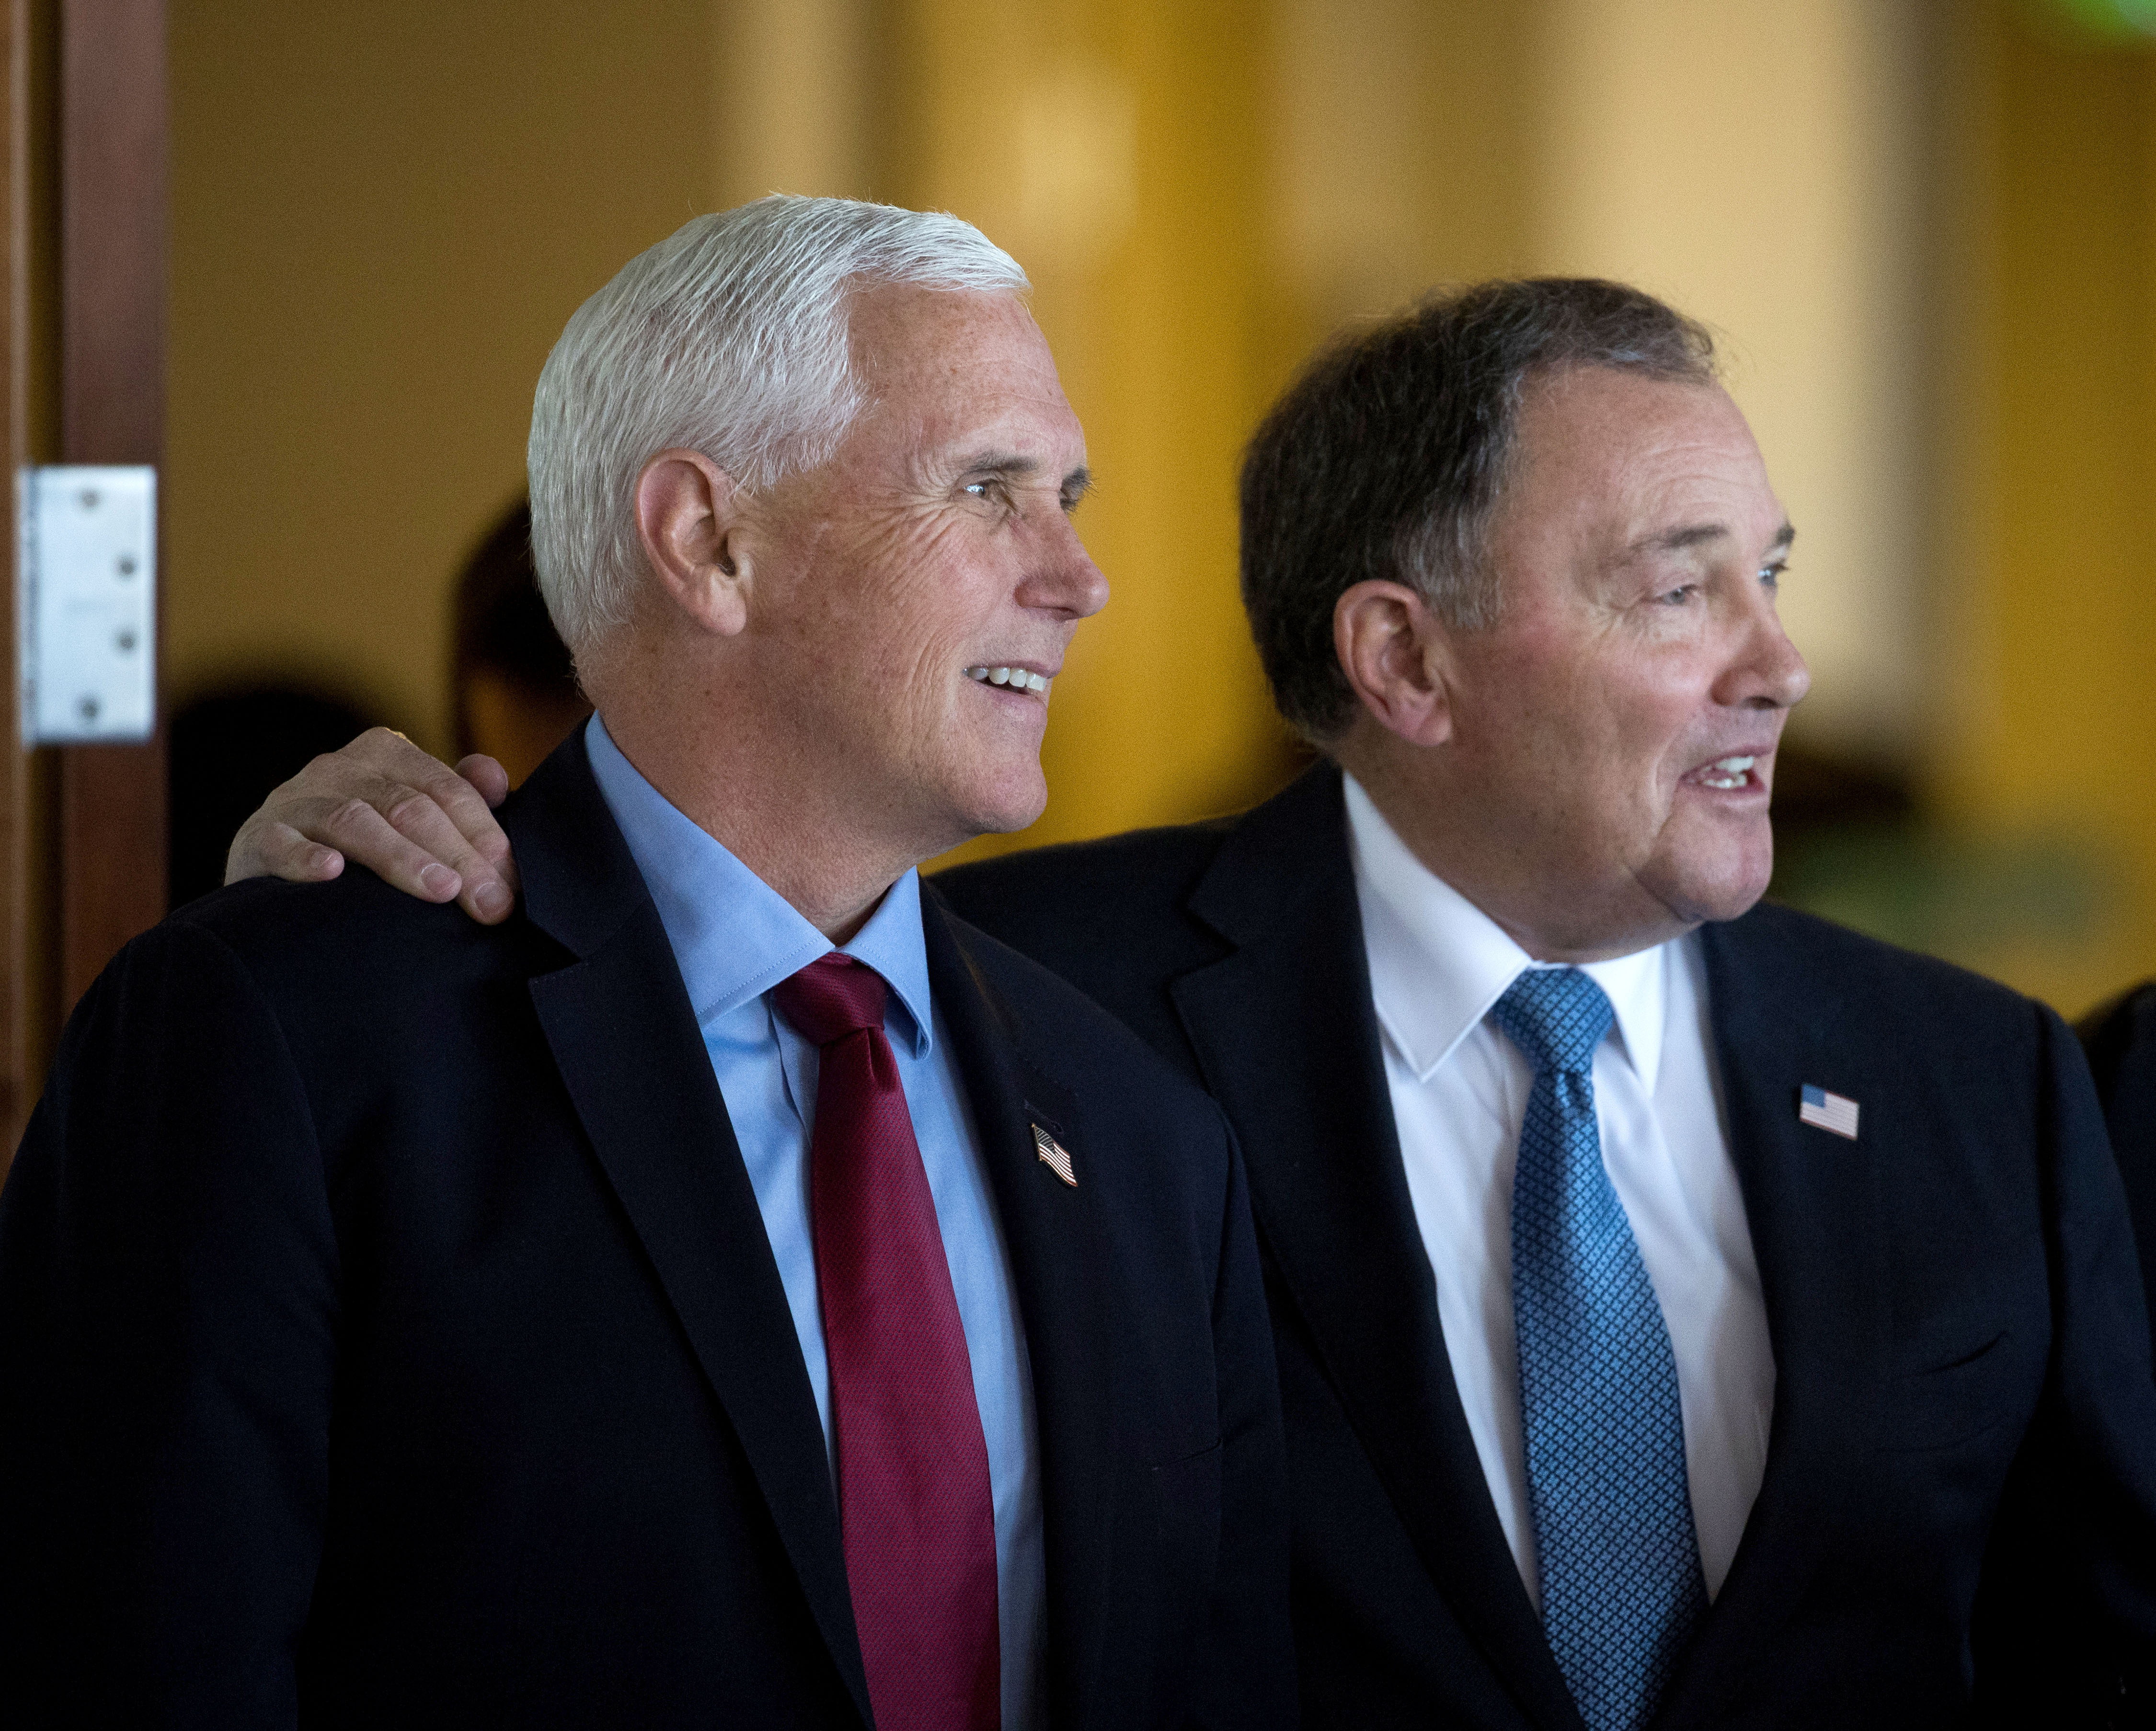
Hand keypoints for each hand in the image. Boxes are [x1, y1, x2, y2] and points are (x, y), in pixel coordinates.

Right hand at [225, 727, 520, 923]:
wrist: (272, 872)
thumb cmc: (361, 845)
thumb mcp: (411, 812)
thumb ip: (457, 794)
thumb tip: (496, 777)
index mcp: (385, 754)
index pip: (447, 790)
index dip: (485, 836)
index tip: (512, 884)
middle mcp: (338, 767)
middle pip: (409, 807)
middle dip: (458, 857)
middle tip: (491, 904)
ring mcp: (294, 801)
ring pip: (355, 822)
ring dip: (401, 858)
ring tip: (442, 891)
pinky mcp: (258, 838)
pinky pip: (282, 846)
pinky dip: (306, 859)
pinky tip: (332, 873)